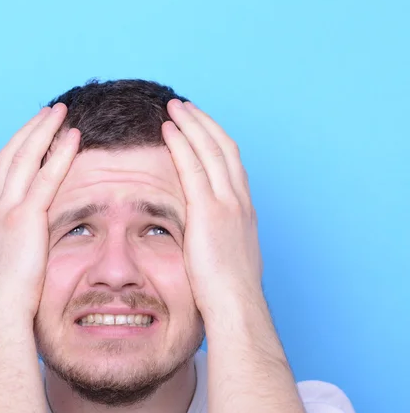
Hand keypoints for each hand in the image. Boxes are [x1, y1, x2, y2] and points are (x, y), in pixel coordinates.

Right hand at [0, 104, 79, 326]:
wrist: (0, 310)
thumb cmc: (10, 296)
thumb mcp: (15, 262)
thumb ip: (25, 244)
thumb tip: (39, 244)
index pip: (6, 170)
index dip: (21, 147)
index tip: (36, 132)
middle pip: (12, 154)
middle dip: (30, 129)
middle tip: (48, 111)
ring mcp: (9, 210)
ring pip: (25, 157)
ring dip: (43, 130)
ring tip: (60, 112)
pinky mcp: (25, 219)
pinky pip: (46, 178)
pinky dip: (60, 154)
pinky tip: (73, 137)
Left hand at [162, 99, 263, 315]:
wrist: (236, 305)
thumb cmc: (228, 291)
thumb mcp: (227, 257)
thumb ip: (218, 239)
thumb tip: (206, 241)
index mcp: (244, 211)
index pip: (231, 165)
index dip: (215, 141)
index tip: (200, 128)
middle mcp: (240, 201)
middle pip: (224, 148)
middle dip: (204, 123)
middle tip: (186, 107)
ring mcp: (228, 204)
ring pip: (211, 150)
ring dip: (192, 124)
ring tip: (175, 108)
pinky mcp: (209, 212)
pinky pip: (193, 168)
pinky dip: (181, 144)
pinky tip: (168, 129)